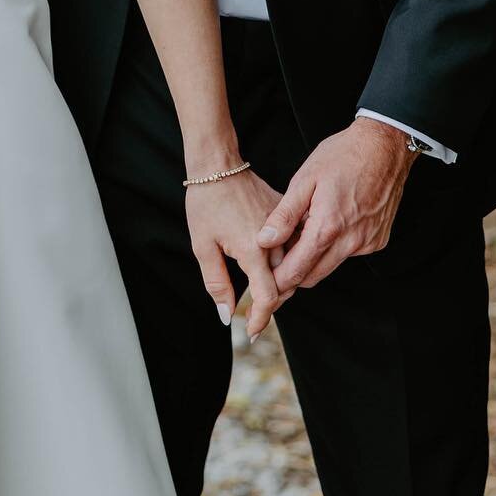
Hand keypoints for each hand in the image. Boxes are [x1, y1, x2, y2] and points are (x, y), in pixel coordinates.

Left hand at [185, 166, 294, 340]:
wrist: (218, 163)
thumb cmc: (206, 202)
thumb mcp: (203, 246)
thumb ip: (217, 283)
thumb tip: (227, 314)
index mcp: (254, 249)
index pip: (267, 296)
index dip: (260, 317)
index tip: (252, 332)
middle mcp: (274, 240)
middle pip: (284, 283)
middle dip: (270, 303)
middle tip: (253, 317)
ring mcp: (283, 225)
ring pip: (291, 264)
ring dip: (280, 282)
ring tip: (261, 297)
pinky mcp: (285, 213)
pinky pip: (292, 242)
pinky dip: (284, 258)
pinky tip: (272, 266)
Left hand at [260, 119, 416, 294]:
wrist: (385, 146)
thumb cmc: (343, 156)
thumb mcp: (305, 179)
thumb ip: (284, 214)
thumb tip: (264, 240)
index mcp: (328, 228)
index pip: (297, 271)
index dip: (277, 280)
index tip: (263, 279)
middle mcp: (351, 242)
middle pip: (314, 276)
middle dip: (293, 274)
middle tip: (276, 261)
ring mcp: (368, 243)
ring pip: (332, 265)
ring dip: (314, 258)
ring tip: (300, 233)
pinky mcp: (378, 240)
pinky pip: (350, 252)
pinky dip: (335, 246)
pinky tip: (329, 223)